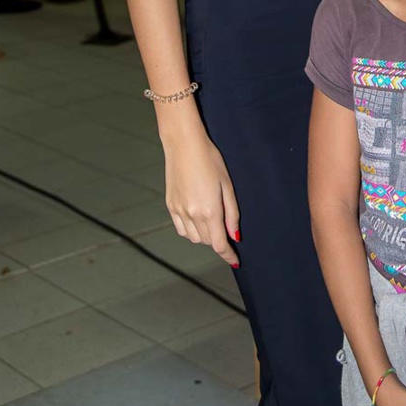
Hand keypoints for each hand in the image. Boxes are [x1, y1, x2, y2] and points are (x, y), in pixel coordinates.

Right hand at [164, 131, 240, 266]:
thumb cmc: (209, 159)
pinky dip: (191, 230)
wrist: (184, 144)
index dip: (228, 255)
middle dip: (218, 239)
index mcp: (209, 210)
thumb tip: (235, 235)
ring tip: (211, 219)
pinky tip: (197, 218)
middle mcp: (192, 214)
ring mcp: (179, 211)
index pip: (219, 244)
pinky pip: (181, 229)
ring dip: (204, 236)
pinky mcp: (170, 206)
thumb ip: (232, 213)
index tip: (235, 261)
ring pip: (193, 238)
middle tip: (225, 227)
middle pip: (207, 241)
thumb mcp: (227, 184)